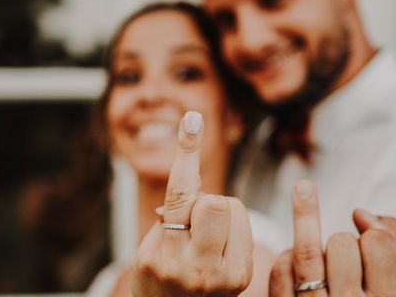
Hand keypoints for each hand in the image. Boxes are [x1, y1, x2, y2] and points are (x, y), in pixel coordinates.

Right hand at [131, 111, 253, 296]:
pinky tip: (218, 250)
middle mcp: (194, 267)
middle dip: (206, 202)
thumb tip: (194, 181)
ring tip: (205, 240)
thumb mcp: (152, 247)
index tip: (193, 119)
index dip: (187, 151)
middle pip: (217, 200)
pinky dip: (231, 229)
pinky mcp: (243, 277)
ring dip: (220, 214)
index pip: (180, 193)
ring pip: (233, 208)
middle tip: (194, 223)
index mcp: (164, 256)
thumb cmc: (160, 275)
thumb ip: (174, 214)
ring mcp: (223, 277)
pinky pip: (244, 226)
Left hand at [269, 180, 395, 295]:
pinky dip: (285, 256)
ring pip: (308, 252)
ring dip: (306, 225)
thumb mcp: (394, 282)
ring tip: (303, 193)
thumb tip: (360, 213)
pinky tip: (294, 263)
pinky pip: (280, 270)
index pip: (378, 245)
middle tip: (343, 257)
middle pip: (341, 244)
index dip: (372, 232)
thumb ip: (391, 241)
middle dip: (341, 240)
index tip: (367, 235)